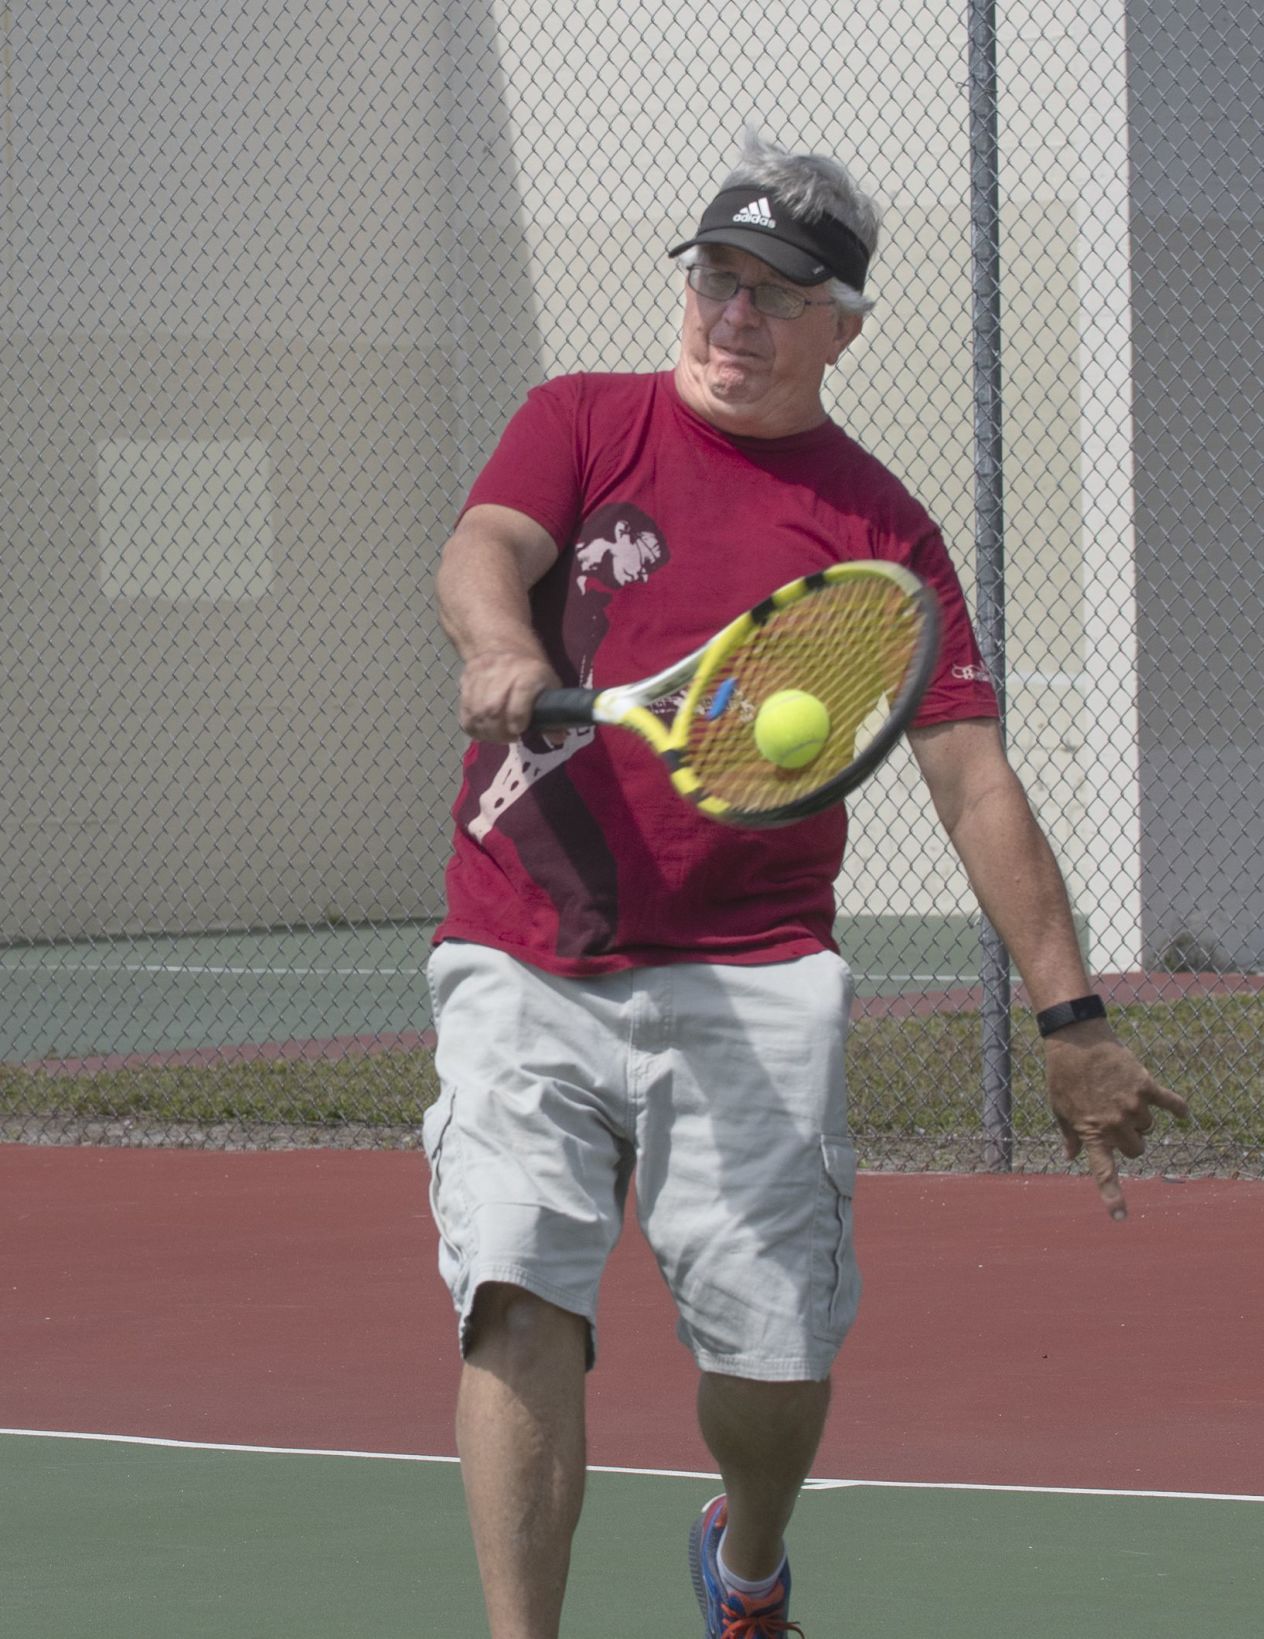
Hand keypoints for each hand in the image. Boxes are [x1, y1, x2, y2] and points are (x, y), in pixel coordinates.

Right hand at [458, 649, 559, 741]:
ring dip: (487, 732)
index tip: (520, 731)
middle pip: (493, 707)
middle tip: (510, 737)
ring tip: (498, 735)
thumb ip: (554, 713)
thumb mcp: (549, 685)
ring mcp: (480, 675)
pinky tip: (484, 730)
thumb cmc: (531, 671)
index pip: (520, 693)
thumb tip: (558, 738)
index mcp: (528, 671)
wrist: (501, 645)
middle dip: (500, 731)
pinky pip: (464, 712)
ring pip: (476, 712)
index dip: (518, 717)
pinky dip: (473, 727)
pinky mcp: (465, 681)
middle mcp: (502, 670)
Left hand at [1043, 1021, 1189, 1220]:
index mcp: (1092, 1132)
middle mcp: (1115, 1124)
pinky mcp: (1145, 1085)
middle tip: (1116, 1122)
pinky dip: (1178, 1108)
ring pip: (1148, 1127)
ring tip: (1121, 1098)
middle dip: (1130, 1141)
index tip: (1120, 1217)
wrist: (1076, 1042)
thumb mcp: (1060, 1109)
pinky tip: (1183, 1113)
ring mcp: (1132, 1105)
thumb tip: (1070, 1156)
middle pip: (1136, 1150)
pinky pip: (1170, 1102)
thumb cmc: (1063, 1077)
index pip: (1103, 1172)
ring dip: (1140, 1119)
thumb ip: (1070, 1135)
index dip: (1112, 1196)